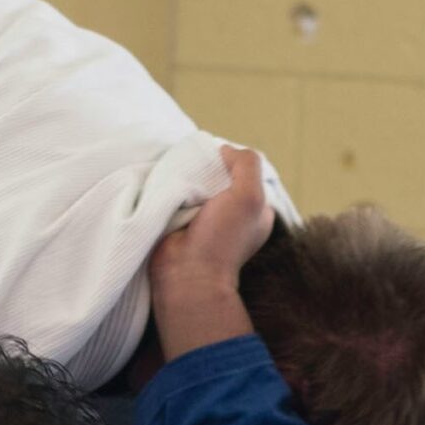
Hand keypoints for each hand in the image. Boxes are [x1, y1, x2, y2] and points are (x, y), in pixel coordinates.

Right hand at [150, 145, 273, 295]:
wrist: (186, 274)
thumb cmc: (222, 239)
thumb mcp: (249, 196)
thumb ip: (246, 164)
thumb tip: (224, 150)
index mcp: (256, 210)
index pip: (245, 172)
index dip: (230, 162)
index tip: (216, 164)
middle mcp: (233, 214)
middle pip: (219, 176)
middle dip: (206, 170)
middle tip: (194, 171)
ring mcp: (206, 220)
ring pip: (196, 185)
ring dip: (186, 179)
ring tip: (179, 180)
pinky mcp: (181, 223)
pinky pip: (178, 196)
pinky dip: (172, 190)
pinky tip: (169, 190)